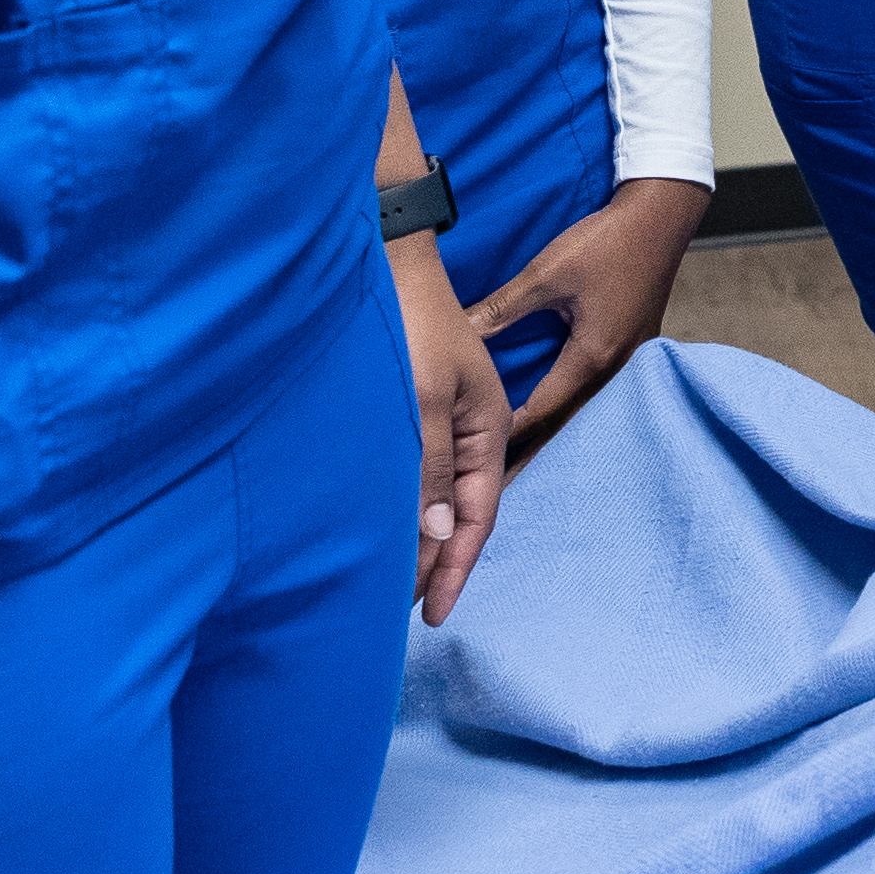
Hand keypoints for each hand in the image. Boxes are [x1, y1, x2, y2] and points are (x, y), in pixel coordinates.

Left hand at [392, 236, 510, 619]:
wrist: (389, 256)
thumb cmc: (413, 322)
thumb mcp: (423, 399)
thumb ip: (431, 468)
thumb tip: (436, 535)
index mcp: (491, 428)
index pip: (476, 517)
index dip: (454, 569)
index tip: (433, 617)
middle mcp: (475, 429)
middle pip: (460, 512)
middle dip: (436, 563)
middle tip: (400, 612)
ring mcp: (449, 416)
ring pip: (437, 493)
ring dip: (418, 537)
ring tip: (391, 580)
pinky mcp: (421, 405)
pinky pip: (419, 470)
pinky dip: (404, 504)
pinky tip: (383, 520)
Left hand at [464, 178, 707, 455]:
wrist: (662, 214)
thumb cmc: (606, 241)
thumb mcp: (546, 273)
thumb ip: (501, 308)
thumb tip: (457, 332)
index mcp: (591, 356)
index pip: (542, 411)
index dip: (509, 436)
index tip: (478, 461)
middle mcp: (614, 368)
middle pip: (566, 421)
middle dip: (533, 450)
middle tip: (500, 481)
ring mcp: (629, 359)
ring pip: (584, 408)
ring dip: (554, 430)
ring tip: (524, 457)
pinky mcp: (633, 345)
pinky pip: (597, 388)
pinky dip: (572, 405)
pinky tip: (558, 409)